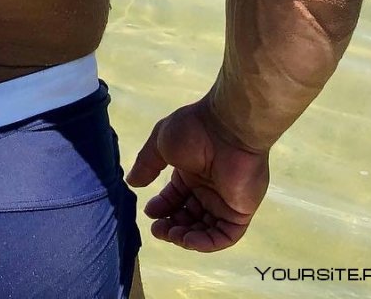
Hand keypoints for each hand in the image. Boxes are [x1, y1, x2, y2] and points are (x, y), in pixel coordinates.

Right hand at [125, 95, 269, 250]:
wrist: (227, 128)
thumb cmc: (194, 131)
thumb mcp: (160, 144)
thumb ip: (147, 164)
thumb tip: (131, 182)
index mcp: (191, 172)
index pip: (175, 198)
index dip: (162, 207)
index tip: (149, 212)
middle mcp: (207, 188)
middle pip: (188, 216)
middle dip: (171, 225)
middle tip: (158, 230)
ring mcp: (224, 201)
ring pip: (205, 230)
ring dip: (186, 237)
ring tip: (170, 234)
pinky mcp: (239, 212)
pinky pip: (225, 235)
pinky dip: (206, 243)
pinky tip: (188, 240)